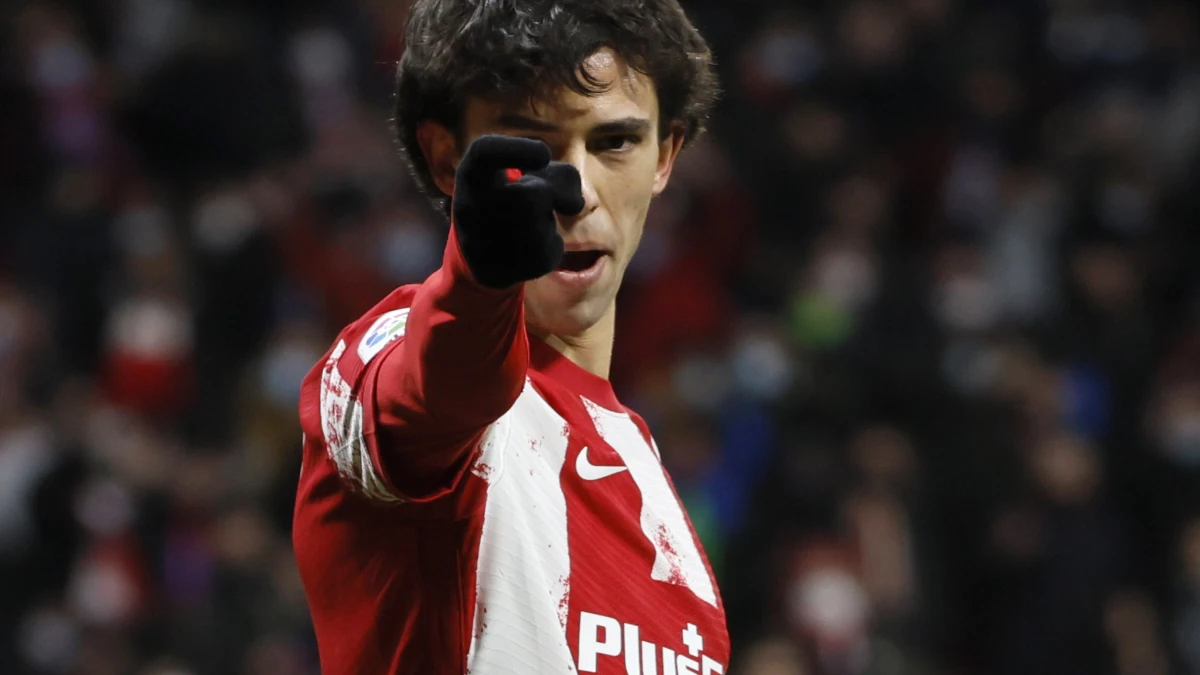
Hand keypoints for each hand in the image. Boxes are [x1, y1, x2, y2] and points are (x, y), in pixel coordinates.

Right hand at [451, 135, 584, 288]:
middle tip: (533, 196)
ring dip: (547, 217)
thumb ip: (556, 174)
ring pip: (542, 223)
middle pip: (530, 196)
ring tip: (527, 221)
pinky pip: (551, 247)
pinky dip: (551, 241)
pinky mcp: (506, 270)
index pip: (483, 152)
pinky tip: (530, 245)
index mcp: (471, 175)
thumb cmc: (511, 200)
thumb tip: (575, 205)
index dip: (518, 150)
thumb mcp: (525, 174)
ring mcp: (484, 244)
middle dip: (545, 195)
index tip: (544, 154)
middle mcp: (469, 209)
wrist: (486, 255)